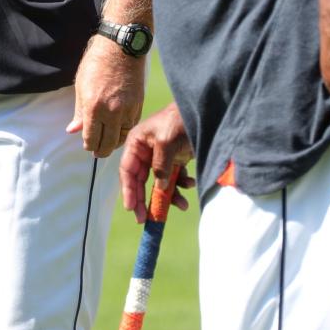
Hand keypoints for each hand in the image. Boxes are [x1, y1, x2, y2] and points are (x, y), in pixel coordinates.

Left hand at [66, 35, 145, 157]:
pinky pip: (131, 125)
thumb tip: (73, 131)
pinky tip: (118, 130)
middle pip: (108, 144)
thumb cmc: (97, 63)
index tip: (87, 146)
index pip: (91, 139)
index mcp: (94, 107)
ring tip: (108, 142)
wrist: (121, 48)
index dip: (88, 146)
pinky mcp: (138, 104)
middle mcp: (112, 111)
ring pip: (121, 137)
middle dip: (101, 150)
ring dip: (114, 142)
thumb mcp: (81, 86)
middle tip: (97, 152)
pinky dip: (124, 131)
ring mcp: (127, 109)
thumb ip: (79, 112)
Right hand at [119, 102, 194, 223]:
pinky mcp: (174, 158)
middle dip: (146, 200)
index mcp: (136, 143)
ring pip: (159, 183)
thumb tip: (160, 189)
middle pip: (141, 180)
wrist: (201, 110)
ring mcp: (160, 156)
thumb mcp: (166, 142)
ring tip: (182, 205)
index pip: (127, 171)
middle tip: (149, 219)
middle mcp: (145, 151)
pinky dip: (181, 184)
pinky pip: (174, 178)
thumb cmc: (179, 121)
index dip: (129, 191)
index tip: (132, 209)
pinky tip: (190, 183)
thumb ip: (160, 167)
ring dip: (169, 195)